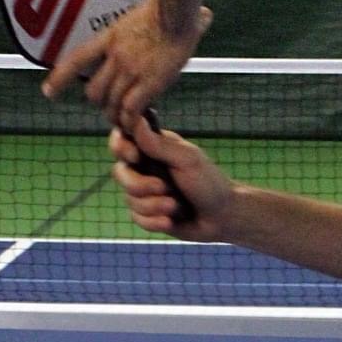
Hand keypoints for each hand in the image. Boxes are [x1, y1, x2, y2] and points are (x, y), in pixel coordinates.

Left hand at [43, 0, 210, 132]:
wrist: (177, 8)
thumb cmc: (170, 7)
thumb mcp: (140, 16)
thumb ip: (139, 28)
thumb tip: (166, 18)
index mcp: (109, 39)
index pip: (76, 60)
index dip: (59, 79)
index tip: (48, 93)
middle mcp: (115, 56)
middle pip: (94, 92)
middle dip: (101, 105)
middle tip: (113, 110)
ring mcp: (130, 70)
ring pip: (112, 105)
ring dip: (118, 117)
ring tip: (126, 123)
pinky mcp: (149, 82)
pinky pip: (132, 110)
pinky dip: (133, 121)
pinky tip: (139, 125)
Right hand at [109, 119, 233, 239]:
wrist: (221, 217)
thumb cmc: (208, 182)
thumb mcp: (186, 159)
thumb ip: (158, 144)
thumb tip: (134, 120)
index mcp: (153, 148)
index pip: (122, 140)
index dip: (121, 147)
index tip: (136, 156)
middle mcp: (145, 168)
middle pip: (120, 173)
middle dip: (140, 185)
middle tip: (164, 188)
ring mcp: (145, 192)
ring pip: (129, 199)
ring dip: (153, 205)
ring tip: (175, 206)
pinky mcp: (147, 213)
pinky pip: (136, 218)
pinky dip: (154, 221)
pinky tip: (170, 221)